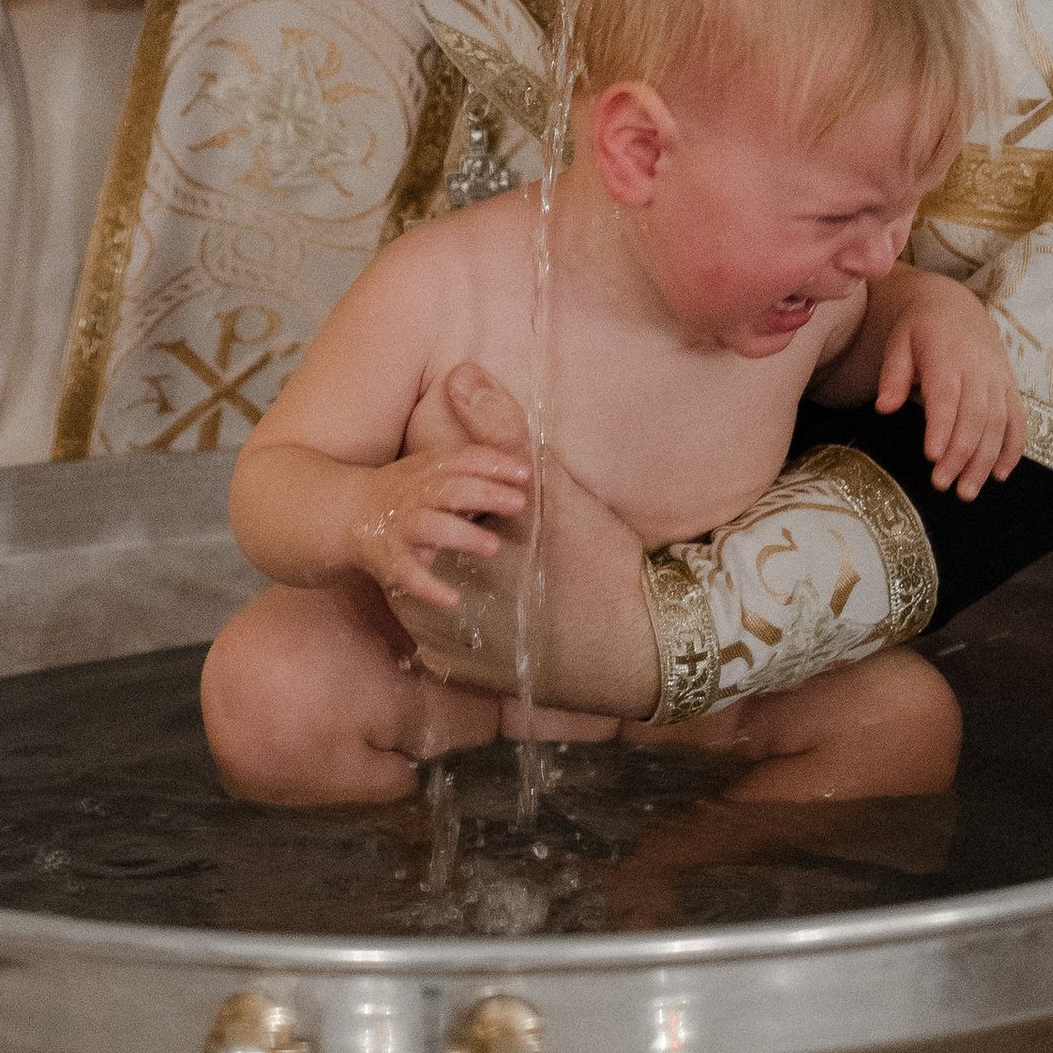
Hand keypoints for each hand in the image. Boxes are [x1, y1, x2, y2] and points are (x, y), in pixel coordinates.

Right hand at [352, 442, 531, 614]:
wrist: (345, 511)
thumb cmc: (403, 494)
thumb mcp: (428, 475)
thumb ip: (466, 479)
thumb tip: (517, 485)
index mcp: (427, 470)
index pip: (462, 459)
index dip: (492, 464)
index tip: (524, 473)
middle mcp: (414, 494)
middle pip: (451, 490)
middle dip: (485, 493)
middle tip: (518, 503)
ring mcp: (400, 525)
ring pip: (432, 527)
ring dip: (463, 536)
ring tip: (493, 546)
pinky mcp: (387, 557)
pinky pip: (407, 573)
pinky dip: (428, 586)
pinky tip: (452, 599)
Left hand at [398, 363, 661, 715]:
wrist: (639, 646)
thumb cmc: (596, 560)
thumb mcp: (549, 488)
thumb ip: (500, 430)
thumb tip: (460, 374)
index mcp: (453, 551)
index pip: (415, 513)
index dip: (440, 503)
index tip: (470, 505)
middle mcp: (440, 603)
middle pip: (413, 558)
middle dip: (435, 543)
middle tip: (479, 542)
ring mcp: (449, 646)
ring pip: (416, 602)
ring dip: (434, 586)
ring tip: (482, 576)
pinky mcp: (465, 678)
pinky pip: (436, 644)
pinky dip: (450, 627)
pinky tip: (484, 614)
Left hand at [873, 276, 1025, 499]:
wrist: (955, 306)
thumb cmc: (920, 329)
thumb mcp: (898, 342)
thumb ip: (893, 375)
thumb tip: (884, 407)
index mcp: (947, 356)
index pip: (947, 397)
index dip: (942, 428)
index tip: (932, 457)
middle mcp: (978, 369)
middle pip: (975, 417)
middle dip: (961, 455)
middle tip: (943, 485)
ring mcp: (998, 378)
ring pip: (998, 424)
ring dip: (985, 461)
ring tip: (967, 491)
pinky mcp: (1010, 386)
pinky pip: (1018, 420)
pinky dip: (1013, 448)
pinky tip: (999, 474)